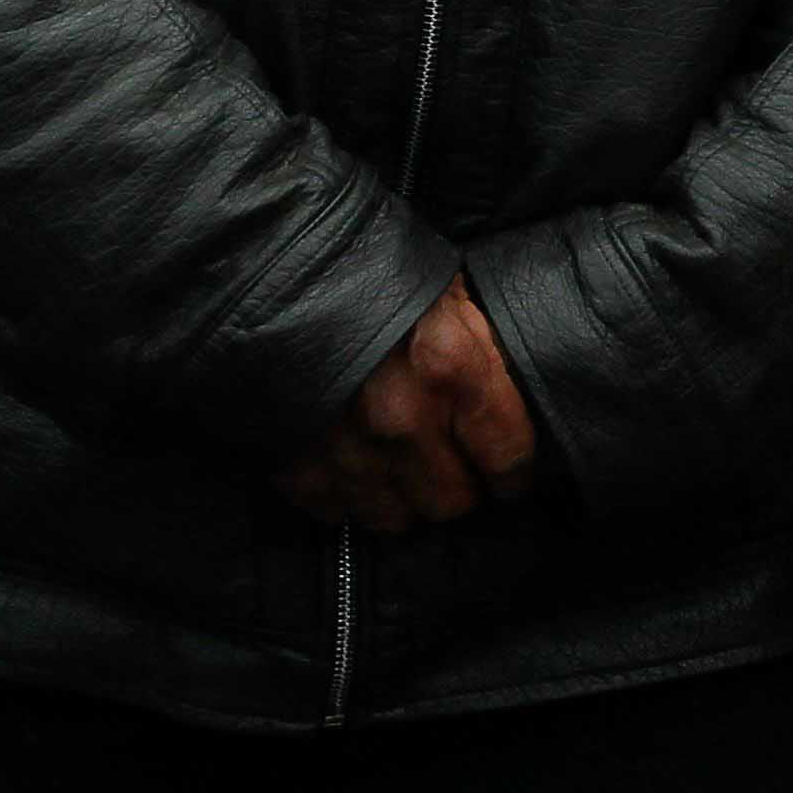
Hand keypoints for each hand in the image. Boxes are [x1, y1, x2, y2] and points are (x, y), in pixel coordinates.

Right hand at [274, 277, 536, 532]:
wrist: (277, 274)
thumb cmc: (374, 273)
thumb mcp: (447, 297)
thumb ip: (478, 352)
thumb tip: (505, 397)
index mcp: (453, 369)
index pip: (508, 455)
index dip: (515, 473)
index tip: (511, 478)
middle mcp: (405, 420)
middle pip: (451, 501)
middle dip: (457, 489)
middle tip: (453, 472)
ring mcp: (348, 450)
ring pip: (394, 519)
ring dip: (401, 501)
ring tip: (401, 475)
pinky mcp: (299, 466)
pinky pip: (336, 512)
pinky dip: (345, 498)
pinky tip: (352, 470)